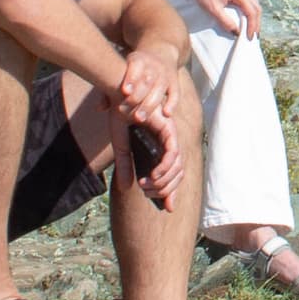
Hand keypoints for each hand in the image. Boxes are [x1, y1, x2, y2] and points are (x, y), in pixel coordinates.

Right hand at [117, 58, 191, 204]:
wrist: (120, 91)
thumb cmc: (120, 113)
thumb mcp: (121, 145)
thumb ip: (125, 166)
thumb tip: (126, 187)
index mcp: (161, 145)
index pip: (172, 174)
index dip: (171, 192)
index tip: (165, 207)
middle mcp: (169, 140)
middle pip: (178, 174)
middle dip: (167, 190)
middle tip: (151, 196)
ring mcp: (171, 134)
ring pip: (177, 167)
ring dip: (164, 181)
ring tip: (147, 186)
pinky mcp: (169, 129)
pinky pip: (173, 153)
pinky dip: (165, 167)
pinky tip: (152, 176)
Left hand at [189, 0, 262, 40]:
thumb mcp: (213, 9)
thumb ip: (225, 21)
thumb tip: (236, 32)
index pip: (251, 12)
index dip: (252, 26)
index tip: (249, 37)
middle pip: (256, 8)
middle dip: (256, 23)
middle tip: (254, 35)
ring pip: (255, 4)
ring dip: (255, 17)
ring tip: (253, 29)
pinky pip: (250, 1)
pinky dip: (251, 11)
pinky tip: (248, 18)